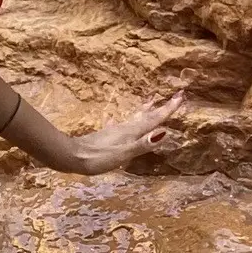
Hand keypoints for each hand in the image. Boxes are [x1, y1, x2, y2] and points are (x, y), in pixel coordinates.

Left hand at [69, 94, 183, 174]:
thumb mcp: (122, 154)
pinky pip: (122, 124)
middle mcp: (124, 128)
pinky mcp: (106, 136)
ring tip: (151, 101)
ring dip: (145, 110)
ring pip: (135, 118)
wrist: (70, 156)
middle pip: (146, 116)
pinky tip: (119, 120)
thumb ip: (142, 144)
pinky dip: (126, 120)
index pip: (153, 120)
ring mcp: (114, 131)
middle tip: (174, 95)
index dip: (168, 109)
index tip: (181, 96)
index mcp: (131, 132)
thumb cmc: (97, 158)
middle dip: (160, 107)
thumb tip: (164, 133)